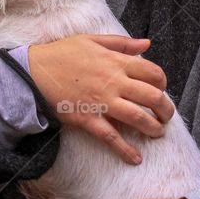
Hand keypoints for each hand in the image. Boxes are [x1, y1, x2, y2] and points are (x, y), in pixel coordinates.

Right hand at [27, 34, 174, 163]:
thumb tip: (147, 43)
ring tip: (157, 133)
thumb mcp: (92, 40)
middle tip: (166, 116)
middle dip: (165, 109)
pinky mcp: (88, 119)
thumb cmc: (62, 54)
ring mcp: (101, 102)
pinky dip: (125, 149)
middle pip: (152, 97)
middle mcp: (113, 82)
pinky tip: (135, 158)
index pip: (153, 72)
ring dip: (153, 128)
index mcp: (116, 61)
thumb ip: (122, 43)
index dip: (163, 83)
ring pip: (138, 118)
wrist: (34, 72)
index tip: (161, 89)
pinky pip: (111, 137)